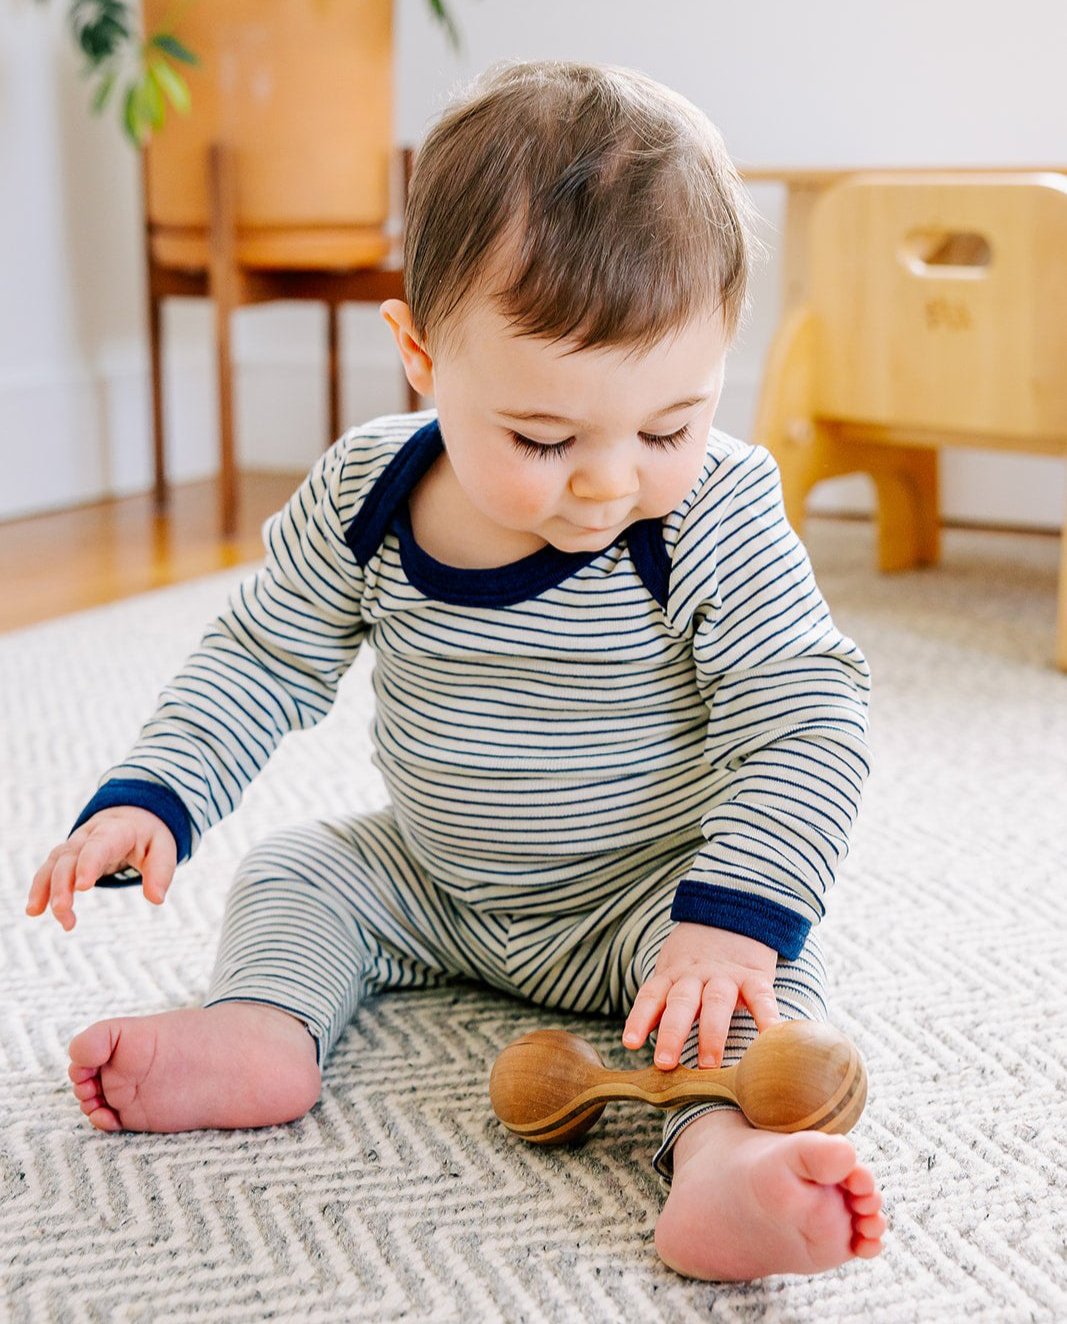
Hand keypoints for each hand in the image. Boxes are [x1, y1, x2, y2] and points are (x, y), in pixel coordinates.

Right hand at [25, 807, 176, 931]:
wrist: (132, 816)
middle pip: (70, 857)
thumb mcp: (163, 848)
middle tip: (62, 910)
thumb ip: (161, 872)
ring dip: (45, 888)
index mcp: (116, 831)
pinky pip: (48, 869)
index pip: (99, 845)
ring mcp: (74, 844)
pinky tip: (34, 910)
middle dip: (62, 884)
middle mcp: (89, 835)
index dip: (88, 864)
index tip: (82, 887)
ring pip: (54, 863)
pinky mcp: (66, 856)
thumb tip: (156, 899)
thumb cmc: (149, 837)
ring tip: (37, 913)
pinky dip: (39, 888)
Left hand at [622, 922, 780, 1068]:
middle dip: (671, 1033)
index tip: (630, 1043)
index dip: (639, 1018)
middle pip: (681, 1002)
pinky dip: (765, 1017)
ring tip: (708, 1064)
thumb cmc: (697, 964)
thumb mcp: (674, 974)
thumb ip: (660, 1005)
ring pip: (715, 1002)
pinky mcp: (754, 977)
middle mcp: (696, 975)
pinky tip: (768, 1038)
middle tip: (665, 1062)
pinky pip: (760, 997)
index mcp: (672, 975)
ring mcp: (726, 975)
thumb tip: (634, 1042)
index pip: (651, 995)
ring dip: (711, 1033)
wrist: (735, 920)